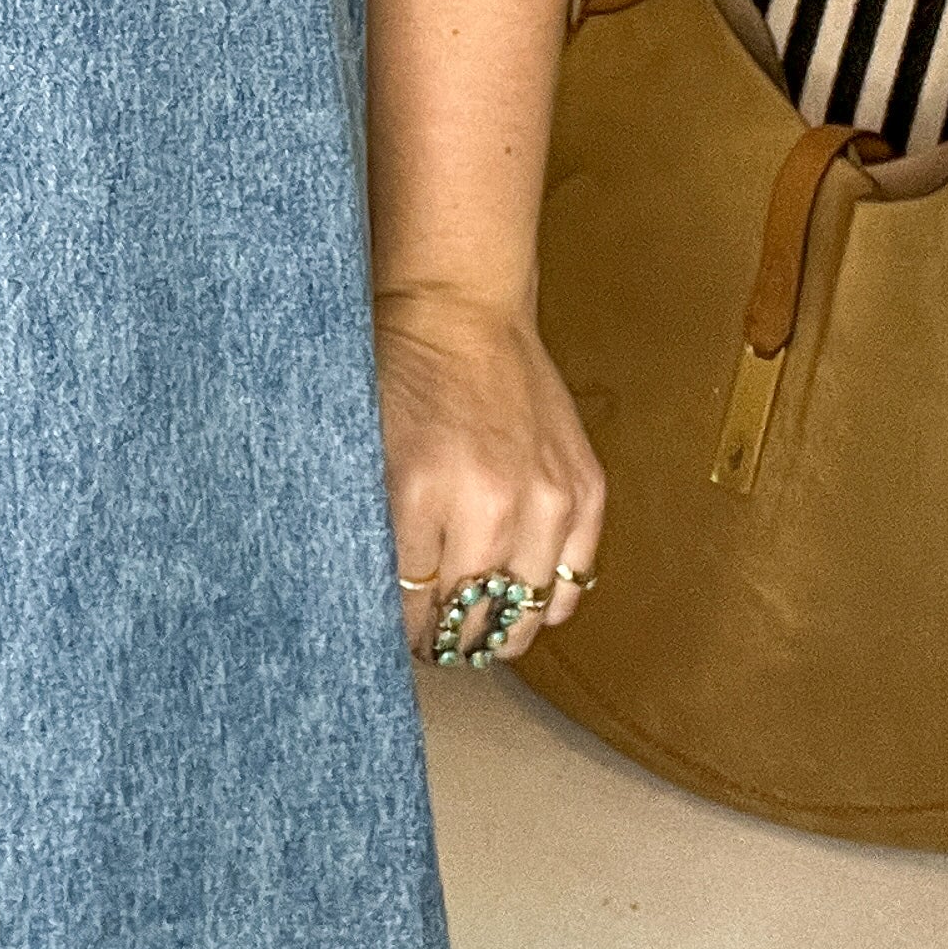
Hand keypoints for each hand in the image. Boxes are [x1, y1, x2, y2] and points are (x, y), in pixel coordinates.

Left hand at [373, 277, 603, 665]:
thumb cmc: (400, 373)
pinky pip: (573, 583)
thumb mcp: (362, 450)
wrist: (460, 310)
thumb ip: (370, 528)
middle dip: (445, 638)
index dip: (400, 633)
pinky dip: (545, 601)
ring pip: (524, 615)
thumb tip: (375, 604)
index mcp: (419, 493)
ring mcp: (546, 499)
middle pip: (469, 621)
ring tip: (474, 621)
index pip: (411, 609)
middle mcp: (489, 504)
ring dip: (496, 628)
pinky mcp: (585, 490)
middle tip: (432, 635)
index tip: (395, 634)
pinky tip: (517, 591)